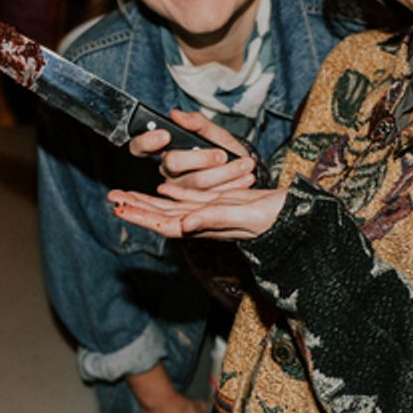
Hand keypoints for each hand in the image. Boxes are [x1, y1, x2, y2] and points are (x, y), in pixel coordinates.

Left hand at [108, 185, 286, 240]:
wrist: (300, 217)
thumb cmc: (278, 220)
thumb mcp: (247, 216)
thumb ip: (215, 218)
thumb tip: (183, 223)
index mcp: (208, 225)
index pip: (165, 222)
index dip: (141, 215)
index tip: (119, 207)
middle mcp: (205, 221)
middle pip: (162, 215)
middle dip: (137, 206)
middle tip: (112, 197)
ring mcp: (212, 212)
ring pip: (172, 206)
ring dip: (148, 199)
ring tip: (127, 193)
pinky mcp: (222, 203)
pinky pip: (191, 198)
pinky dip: (173, 192)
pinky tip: (163, 187)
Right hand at [127, 110, 257, 192]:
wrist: (240, 169)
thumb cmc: (222, 148)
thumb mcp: (213, 132)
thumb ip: (197, 123)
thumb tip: (176, 114)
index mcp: (164, 150)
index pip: (140, 146)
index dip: (147, 141)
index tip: (165, 135)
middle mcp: (167, 171)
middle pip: (172, 164)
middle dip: (200, 158)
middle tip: (222, 155)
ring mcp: (179, 190)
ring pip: (196, 182)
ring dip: (224, 173)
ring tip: (245, 165)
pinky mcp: (194, 204)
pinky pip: (211, 196)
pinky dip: (232, 184)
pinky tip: (245, 178)